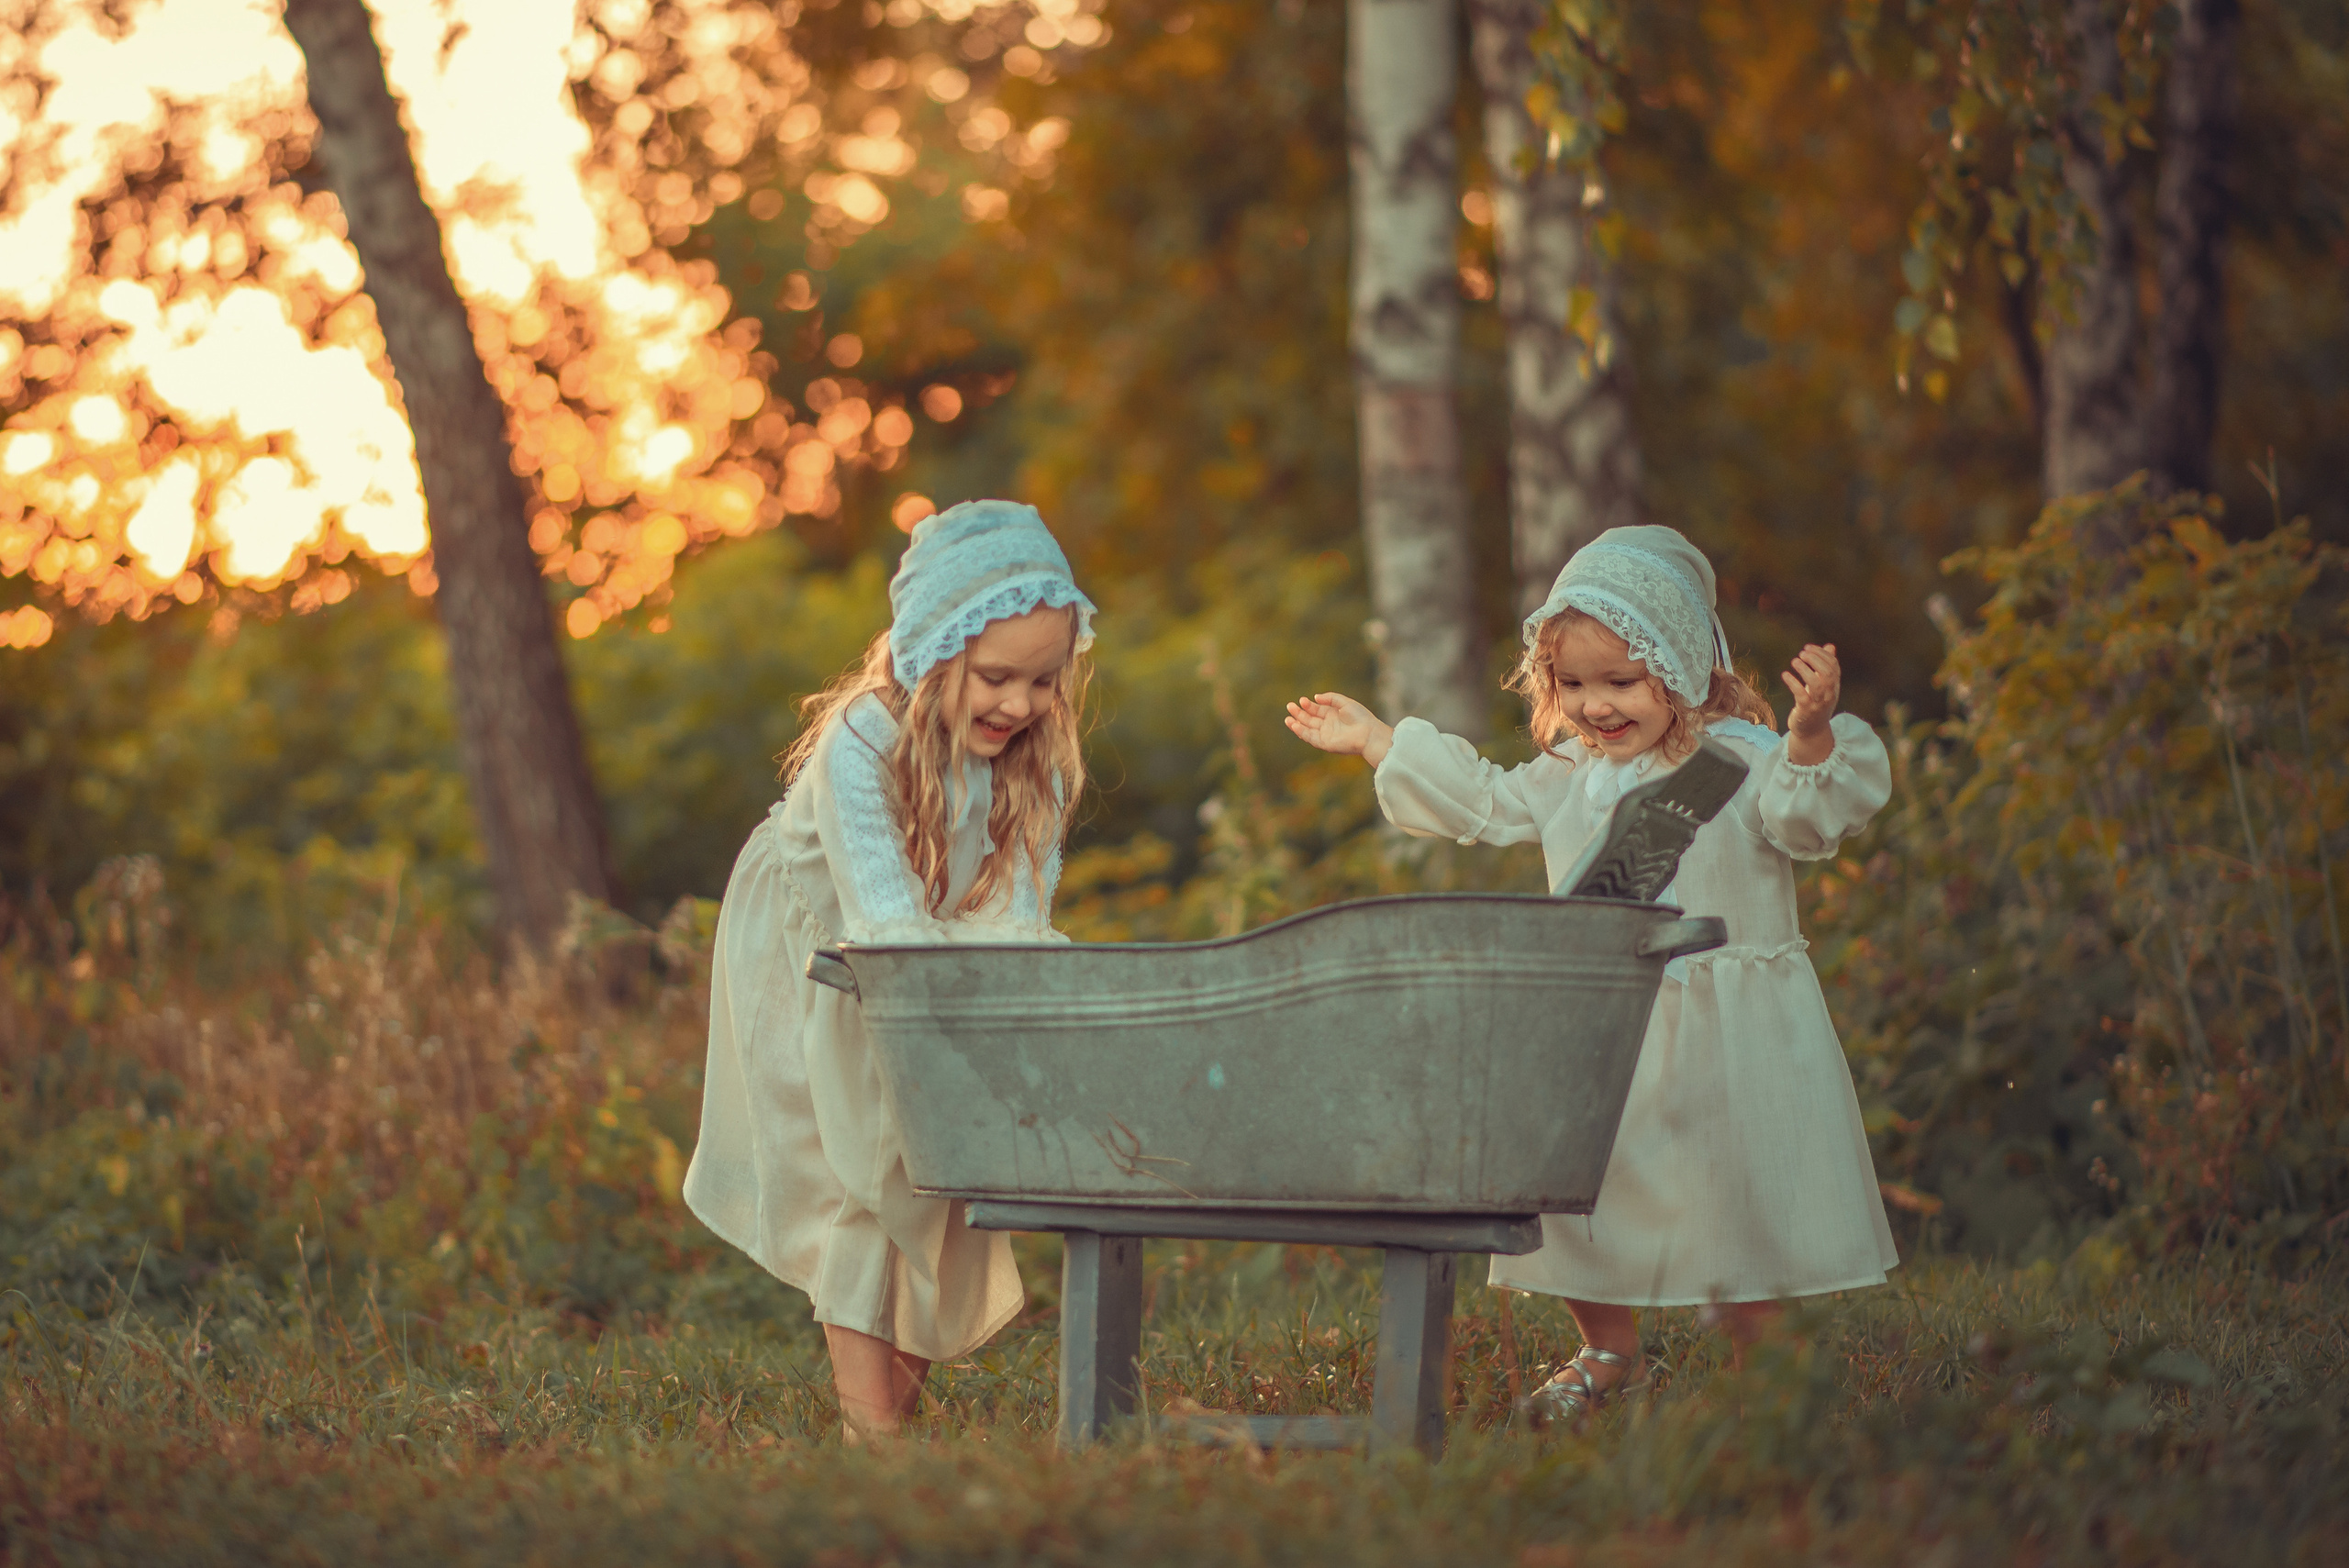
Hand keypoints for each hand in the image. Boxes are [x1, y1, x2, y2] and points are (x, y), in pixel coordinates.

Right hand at [1284, 691, 1394, 765]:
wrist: (1368, 733)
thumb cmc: (1360, 717)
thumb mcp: (1345, 702)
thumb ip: (1331, 698)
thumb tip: (1315, 697)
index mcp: (1333, 714)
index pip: (1316, 710)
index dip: (1308, 705)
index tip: (1301, 700)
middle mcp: (1328, 725)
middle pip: (1309, 719)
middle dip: (1299, 713)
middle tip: (1289, 706)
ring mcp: (1326, 734)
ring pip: (1307, 729)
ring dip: (1297, 724)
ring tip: (1287, 717)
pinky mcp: (1325, 743)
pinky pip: (1310, 737)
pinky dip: (1301, 732)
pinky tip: (1294, 725)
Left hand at [1781, 643, 1840, 765]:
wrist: (1812, 731)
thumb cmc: (1816, 704)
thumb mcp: (1823, 685)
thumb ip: (1826, 666)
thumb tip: (1830, 646)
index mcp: (1834, 686)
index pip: (1834, 666)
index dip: (1822, 654)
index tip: (1808, 647)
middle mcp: (1829, 694)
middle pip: (1828, 674)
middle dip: (1815, 660)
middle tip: (1802, 652)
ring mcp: (1818, 703)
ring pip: (1816, 684)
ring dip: (1805, 670)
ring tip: (1794, 661)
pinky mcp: (1806, 710)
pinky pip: (1801, 695)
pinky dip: (1793, 683)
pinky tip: (1785, 675)